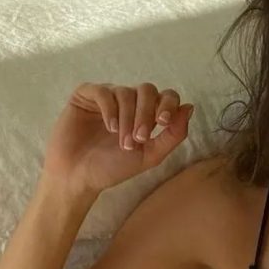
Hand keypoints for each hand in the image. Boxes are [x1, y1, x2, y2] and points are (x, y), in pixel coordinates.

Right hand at [42, 81, 194, 196]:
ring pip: (126, 92)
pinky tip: (109, 127)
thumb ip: (173, 134)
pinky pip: (103, 91)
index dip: (168, 104)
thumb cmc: (113, 168)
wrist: (79, 177)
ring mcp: (106, 98)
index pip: (165, 96)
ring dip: (128, 117)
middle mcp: (128, 102)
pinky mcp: (85, 96)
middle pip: (147, 90)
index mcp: (146, 114)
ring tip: (122, 140)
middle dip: (146, 113)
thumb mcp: (150, 155)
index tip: (163, 121)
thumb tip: (190, 107)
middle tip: (140, 138)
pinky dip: (109, 108)